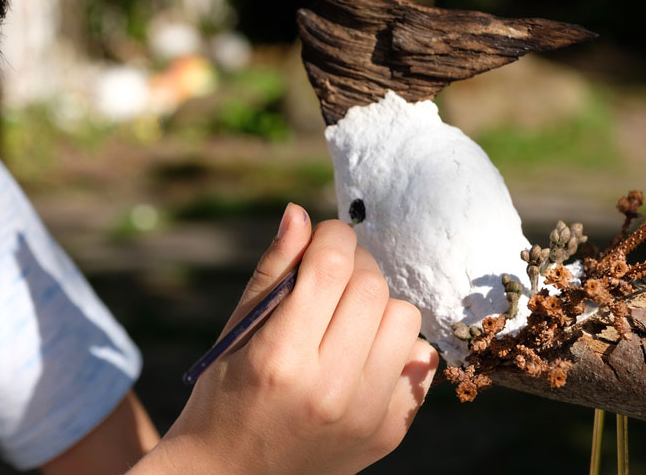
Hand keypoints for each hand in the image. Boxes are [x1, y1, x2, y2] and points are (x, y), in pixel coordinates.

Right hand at [132, 203, 437, 473]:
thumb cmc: (225, 396)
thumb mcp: (236, 331)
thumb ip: (272, 270)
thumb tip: (301, 213)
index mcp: (280, 358)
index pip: (331, 267)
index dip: (332, 236)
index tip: (325, 237)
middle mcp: (329, 390)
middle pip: (372, 287)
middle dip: (355, 265)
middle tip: (332, 276)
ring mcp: (365, 416)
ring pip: (404, 319)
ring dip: (378, 305)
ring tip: (347, 318)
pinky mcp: (390, 432)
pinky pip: (420, 360)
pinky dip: (395, 346)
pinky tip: (362, 354)